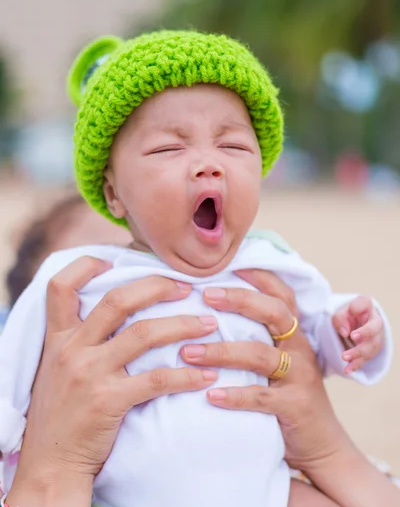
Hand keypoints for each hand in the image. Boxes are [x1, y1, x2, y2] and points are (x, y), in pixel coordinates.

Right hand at [7, 257, 217, 506]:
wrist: (50, 465)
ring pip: (144, 334)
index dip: (87, 266)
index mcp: (58, 338)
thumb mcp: (57, 370)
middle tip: (186, 287)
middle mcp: (71, 349)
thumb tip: (114, 318)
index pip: (61, 287)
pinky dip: (186, 376)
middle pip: (118, 300)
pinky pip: (156, 380)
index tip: (116, 259)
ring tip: (209, 325)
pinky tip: (206, 376)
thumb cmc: (60, 415)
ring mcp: (89, 374)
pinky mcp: (108, 401)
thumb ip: (78, 341)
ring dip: (182, 326)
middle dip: (157, 287)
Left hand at [180, 269, 345, 471]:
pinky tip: (210, 395)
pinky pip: (261, 398)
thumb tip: (208, 315)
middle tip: (206, 295)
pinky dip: (234, 395)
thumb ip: (255, 338)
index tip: (228, 265)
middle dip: (239, 300)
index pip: (280, 294)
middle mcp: (300, 348)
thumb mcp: (277, 360)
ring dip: (222, 351)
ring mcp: (300, 376)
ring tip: (189, 352)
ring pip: (260, 354)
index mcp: (294, 333)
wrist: (321, 441)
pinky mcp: (295, 406)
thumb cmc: (287, 395)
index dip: (258, 277)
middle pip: (274, 312)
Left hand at [332, 295, 383, 373]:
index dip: (359, 312)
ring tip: (344, 358)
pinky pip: (365, 358)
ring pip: (370, 348)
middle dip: (362, 339)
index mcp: (367, 307)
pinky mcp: (371, 350)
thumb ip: (340, 319)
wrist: (353, 324)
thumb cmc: (347, 316)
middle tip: (349, 342)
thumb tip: (344, 332)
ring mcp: (375, 337)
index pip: (365, 304)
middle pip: (373, 332)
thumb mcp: (340, 313)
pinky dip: (355, 365)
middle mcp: (375, 322)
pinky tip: (347, 370)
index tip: (351, 332)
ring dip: (357, 355)